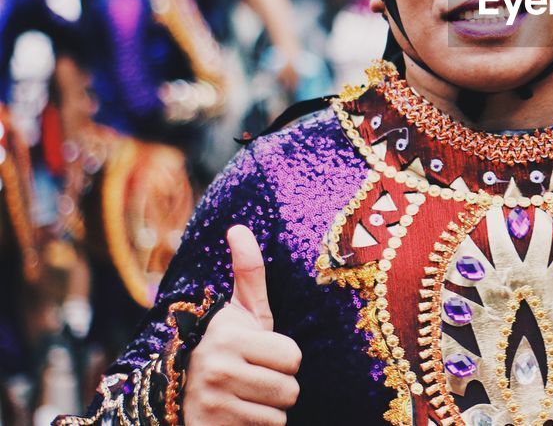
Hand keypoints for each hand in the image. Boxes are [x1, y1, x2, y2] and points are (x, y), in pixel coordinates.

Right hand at [185, 226, 300, 424]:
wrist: (177, 394)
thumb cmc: (224, 347)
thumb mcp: (239, 312)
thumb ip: (248, 271)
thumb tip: (238, 227)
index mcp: (227, 335)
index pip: (293, 356)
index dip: (284, 358)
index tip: (259, 353)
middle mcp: (215, 368)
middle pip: (290, 388)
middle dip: (278, 386)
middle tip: (253, 378)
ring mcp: (210, 404)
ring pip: (278, 415)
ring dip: (268, 409)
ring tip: (244, 396)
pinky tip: (236, 416)